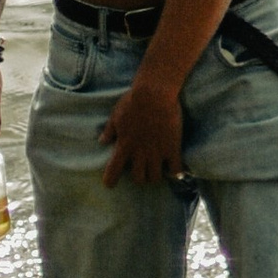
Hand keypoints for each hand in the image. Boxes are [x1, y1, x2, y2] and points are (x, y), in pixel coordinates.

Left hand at [100, 71, 182, 186]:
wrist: (155, 93)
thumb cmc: (133, 101)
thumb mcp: (116, 115)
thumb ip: (110, 131)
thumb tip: (102, 141)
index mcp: (124, 146)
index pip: (112, 171)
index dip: (110, 180)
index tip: (110, 183)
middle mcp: (139, 153)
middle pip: (138, 179)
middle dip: (140, 176)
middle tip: (143, 169)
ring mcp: (157, 152)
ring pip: (155, 178)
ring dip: (155, 175)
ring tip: (158, 169)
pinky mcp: (172, 148)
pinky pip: (175, 170)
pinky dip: (175, 172)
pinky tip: (174, 167)